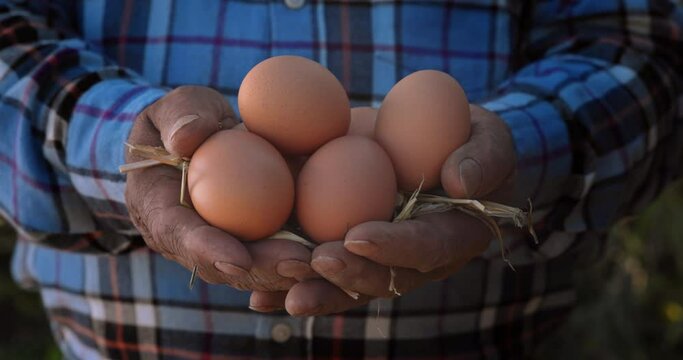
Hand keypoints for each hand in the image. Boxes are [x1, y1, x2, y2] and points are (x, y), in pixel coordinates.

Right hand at [125, 86, 315, 291]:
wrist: (192, 140)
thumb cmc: (179, 121)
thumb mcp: (172, 109)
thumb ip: (179, 118)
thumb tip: (188, 138)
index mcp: (160, 210)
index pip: (180, 235)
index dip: (206, 250)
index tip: (236, 258)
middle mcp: (191, 238)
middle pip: (223, 265)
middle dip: (261, 269)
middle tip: (298, 265)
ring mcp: (222, 242)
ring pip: (254, 268)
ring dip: (288, 271)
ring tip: (325, 264)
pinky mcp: (252, 238)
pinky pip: (275, 253)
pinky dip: (303, 256)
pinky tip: (336, 252)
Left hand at [249, 104, 515, 314]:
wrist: (448, 145)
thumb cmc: (474, 140)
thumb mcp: (492, 140)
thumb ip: (484, 158)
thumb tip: (460, 182)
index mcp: (453, 236)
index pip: (427, 247)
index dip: (395, 246)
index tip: (358, 235)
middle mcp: (415, 258)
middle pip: (382, 277)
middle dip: (346, 273)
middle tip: (311, 262)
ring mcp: (383, 257)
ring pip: (348, 283)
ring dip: (312, 287)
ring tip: (271, 286)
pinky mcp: (354, 247)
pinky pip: (325, 271)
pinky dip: (292, 284)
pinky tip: (258, 293)